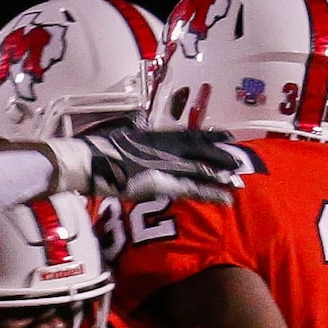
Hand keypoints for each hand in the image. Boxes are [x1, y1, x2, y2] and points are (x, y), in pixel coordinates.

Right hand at [48, 127, 244, 202]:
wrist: (87, 160)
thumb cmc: (96, 151)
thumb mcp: (118, 138)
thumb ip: (133, 136)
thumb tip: (136, 129)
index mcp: (154, 136)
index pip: (188, 134)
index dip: (208, 136)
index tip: (225, 135)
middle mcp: (163, 146)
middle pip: (200, 149)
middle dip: (221, 155)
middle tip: (240, 159)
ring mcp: (164, 163)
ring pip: (201, 168)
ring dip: (221, 175)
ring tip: (239, 181)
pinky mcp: (162, 181)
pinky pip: (192, 189)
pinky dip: (210, 193)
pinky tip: (226, 198)